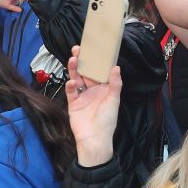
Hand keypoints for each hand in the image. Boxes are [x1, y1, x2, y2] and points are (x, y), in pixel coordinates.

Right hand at [66, 47, 122, 163]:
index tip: (95, 49)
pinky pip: (71, 91)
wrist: (94, 139)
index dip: (97, 61)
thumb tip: (116, 67)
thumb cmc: (107, 121)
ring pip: (77, 78)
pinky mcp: (73, 103)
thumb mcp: (114, 101)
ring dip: (74, 69)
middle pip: (86, 72)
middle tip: (78, 49)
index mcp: (104, 89)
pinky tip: (73, 82)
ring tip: (73, 58)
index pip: (100, 72)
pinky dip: (71, 85)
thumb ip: (115, 84)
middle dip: (82, 61)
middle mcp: (93, 91)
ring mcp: (82, 96)